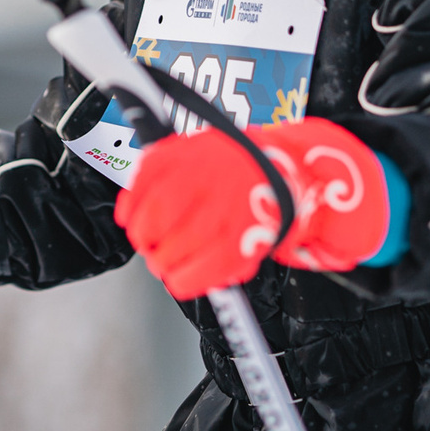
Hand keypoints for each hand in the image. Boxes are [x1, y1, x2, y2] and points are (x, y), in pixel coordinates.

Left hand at [114, 117, 391, 300]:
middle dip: (146, 242)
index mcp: (194, 153)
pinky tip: (182, 279)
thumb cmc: (242, 167)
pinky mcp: (243, 243)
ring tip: (165, 265)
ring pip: (174, 250)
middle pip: (155, 220)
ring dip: (162, 265)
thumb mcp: (202, 148)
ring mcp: (227, 213)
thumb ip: (164, 170)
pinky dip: (185, 282)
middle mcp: (209, 181)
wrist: (298, 174)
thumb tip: (131, 208)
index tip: (133, 224)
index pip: (146, 185)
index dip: (133, 213)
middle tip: (150, 248)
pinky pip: (203, 272)